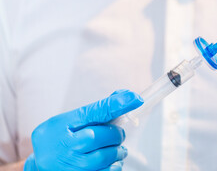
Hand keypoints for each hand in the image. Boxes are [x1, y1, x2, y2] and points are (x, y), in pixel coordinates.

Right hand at [24, 90, 142, 170]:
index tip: (134, 98)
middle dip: (116, 134)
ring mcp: (71, 165)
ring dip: (118, 151)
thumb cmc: (59, 139)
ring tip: (116, 149)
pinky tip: (110, 161)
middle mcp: (65, 146)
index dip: (116, 104)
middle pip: (102, 136)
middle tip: (117, 134)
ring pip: (106, 156)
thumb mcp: (69, 120)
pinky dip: (114, 165)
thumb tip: (123, 95)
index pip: (95, 112)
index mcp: (64, 124)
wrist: (41, 166)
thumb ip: (95, 111)